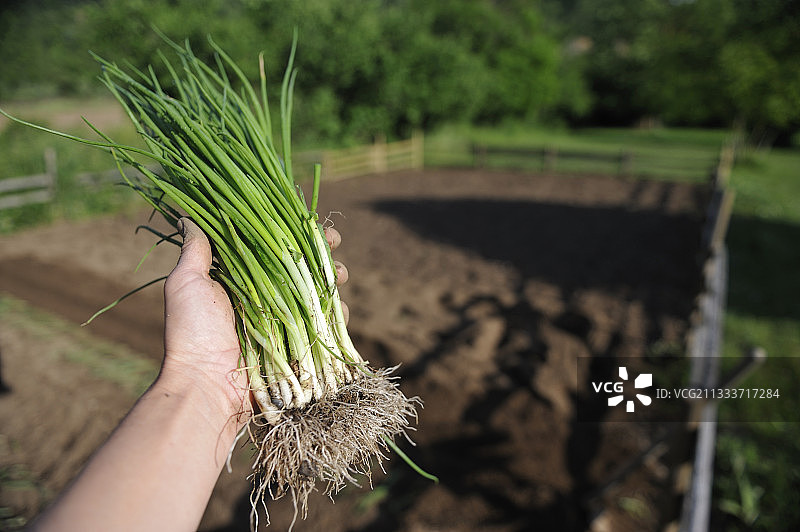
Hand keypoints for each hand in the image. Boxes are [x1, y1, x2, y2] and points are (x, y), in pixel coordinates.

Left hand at [160, 220, 349, 420]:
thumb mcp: (187, 284)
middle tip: (334, 246)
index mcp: (240, 278)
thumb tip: (188, 216)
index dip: (295, 232)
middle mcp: (264, 297)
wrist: (205, 386)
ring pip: (317, 294)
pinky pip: (324, 327)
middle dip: (323, 255)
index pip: (274, 246)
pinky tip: (338, 308)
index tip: (313, 223)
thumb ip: (195, 251)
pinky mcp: (297, 347)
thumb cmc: (192, 333)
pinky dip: (335, 316)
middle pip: (302, 268)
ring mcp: (283, 322)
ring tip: (340, 277)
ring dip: (333, 281)